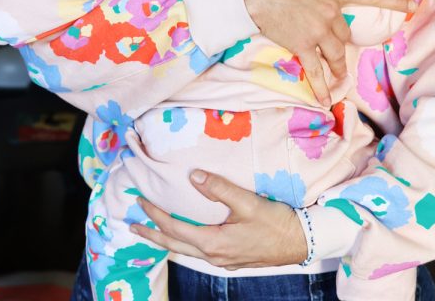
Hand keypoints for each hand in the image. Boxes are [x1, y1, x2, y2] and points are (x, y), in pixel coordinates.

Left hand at [131, 170, 307, 268]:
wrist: (300, 242)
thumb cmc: (276, 222)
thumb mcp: (248, 202)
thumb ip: (220, 188)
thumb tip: (192, 175)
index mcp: (214, 243)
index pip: (175, 228)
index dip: (155, 215)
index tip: (141, 201)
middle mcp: (214, 256)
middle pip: (174, 245)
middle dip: (152, 234)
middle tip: (133, 225)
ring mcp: (222, 260)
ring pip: (186, 250)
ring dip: (167, 239)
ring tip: (153, 230)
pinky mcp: (231, 258)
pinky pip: (198, 251)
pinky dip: (184, 242)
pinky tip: (186, 235)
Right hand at [239, 0, 413, 104]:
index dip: (394, 1)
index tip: (412, 5)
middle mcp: (330, 13)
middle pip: (346, 31)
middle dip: (343, 38)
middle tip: (338, 44)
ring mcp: (316, 32)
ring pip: (336, 52)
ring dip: (339, 65)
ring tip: (342, 77)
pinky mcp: (301, 46)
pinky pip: (315, 69)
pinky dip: (320, 85)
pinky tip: (325, 99)